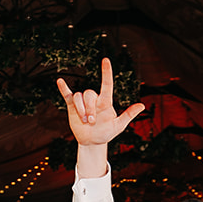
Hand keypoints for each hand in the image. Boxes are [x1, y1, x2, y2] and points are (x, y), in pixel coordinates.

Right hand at [57, 57, 145, 177]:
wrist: (92, 141)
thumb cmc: (106, 133)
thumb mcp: (119, 126)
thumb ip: (128, 115)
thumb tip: (142, 105)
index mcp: (105, 102)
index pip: (107, 84)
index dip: (106, 72)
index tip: (106, 60)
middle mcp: (94, 99)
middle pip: (89, 94)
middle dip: (89, 108)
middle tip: (91, 121)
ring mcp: (83, 102)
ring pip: (79, 97)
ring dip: (81, 109)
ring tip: (84, 121)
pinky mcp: (72, 106)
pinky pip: (67, 95)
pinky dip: (63, 88)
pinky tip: (60, 81)